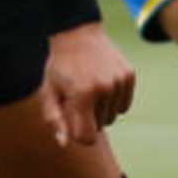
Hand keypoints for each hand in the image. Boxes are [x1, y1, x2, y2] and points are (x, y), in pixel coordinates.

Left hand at [40, 25, 135, 148]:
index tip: (70, 121)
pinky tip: (101, 86)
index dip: (77, 134)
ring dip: (101, 110)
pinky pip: (124, 105)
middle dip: (87, 118)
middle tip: (76, 98)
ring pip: (113, 116)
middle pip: (100, 126)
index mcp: (82, 94)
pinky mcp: (129, 76)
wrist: (77, 33)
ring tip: (88, 90)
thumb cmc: (59, 66)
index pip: (87, 137)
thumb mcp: (48, 91)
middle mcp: (104, 88)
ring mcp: (119, 81)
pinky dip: (113, 101)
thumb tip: (64, 144)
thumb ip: (54, 119)